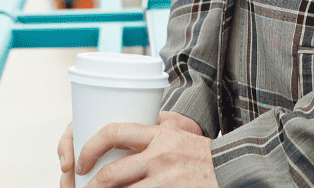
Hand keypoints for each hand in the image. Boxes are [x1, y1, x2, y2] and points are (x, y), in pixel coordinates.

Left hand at [60, 112, 206, 187]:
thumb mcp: (181, 133)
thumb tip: (126, 133)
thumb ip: (157, 130)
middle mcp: (160, 155)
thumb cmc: (204, 155)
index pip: (114, 132)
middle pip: (111, 174)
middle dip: (91, 187)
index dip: (90, 147)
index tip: (80, 162)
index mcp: (159, 134)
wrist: (234, 170)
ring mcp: (166, 178)